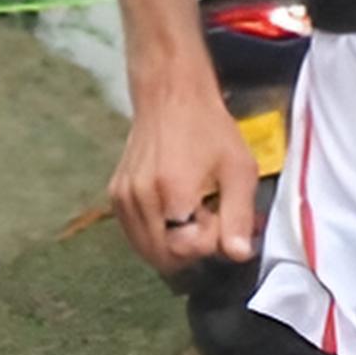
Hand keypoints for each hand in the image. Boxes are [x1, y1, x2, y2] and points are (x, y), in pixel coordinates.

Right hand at [110, 93, 265, 275]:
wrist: (171, 97)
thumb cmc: (209, 129)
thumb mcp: (238, 170)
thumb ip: (239, 216)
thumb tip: (237, 255)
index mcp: (171, 192)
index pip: (185, 249)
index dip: (209, 241)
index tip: (218, 213)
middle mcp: (139, 198)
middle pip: (164, 258)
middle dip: (191, 247)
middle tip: (207, 215)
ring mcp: (123, 199)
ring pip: (148, 251)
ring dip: (174, 242)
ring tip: (191, 210)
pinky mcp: (116, 197)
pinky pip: (137, 236)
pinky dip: (158, 234)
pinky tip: (174, 209)